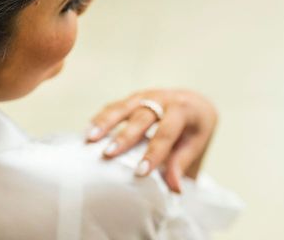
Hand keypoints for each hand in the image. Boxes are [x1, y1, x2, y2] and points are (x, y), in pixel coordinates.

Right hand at [85, 89, 217, 192]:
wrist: (193, 103)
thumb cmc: (193, 130)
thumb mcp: (195, 145)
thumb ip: (182, 164)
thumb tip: (174, 189)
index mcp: (184, 110)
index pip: (167, 132)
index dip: (154, 153)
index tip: (140, 172)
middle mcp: (163, 98)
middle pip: (142, 116)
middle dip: (124, 135)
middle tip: (109, 153)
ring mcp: (146, 95)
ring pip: (123, 107)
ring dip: (105, 122)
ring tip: (90, 138)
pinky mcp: (133, 98)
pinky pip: (115, 106)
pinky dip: (100, 118)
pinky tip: (88, 132)